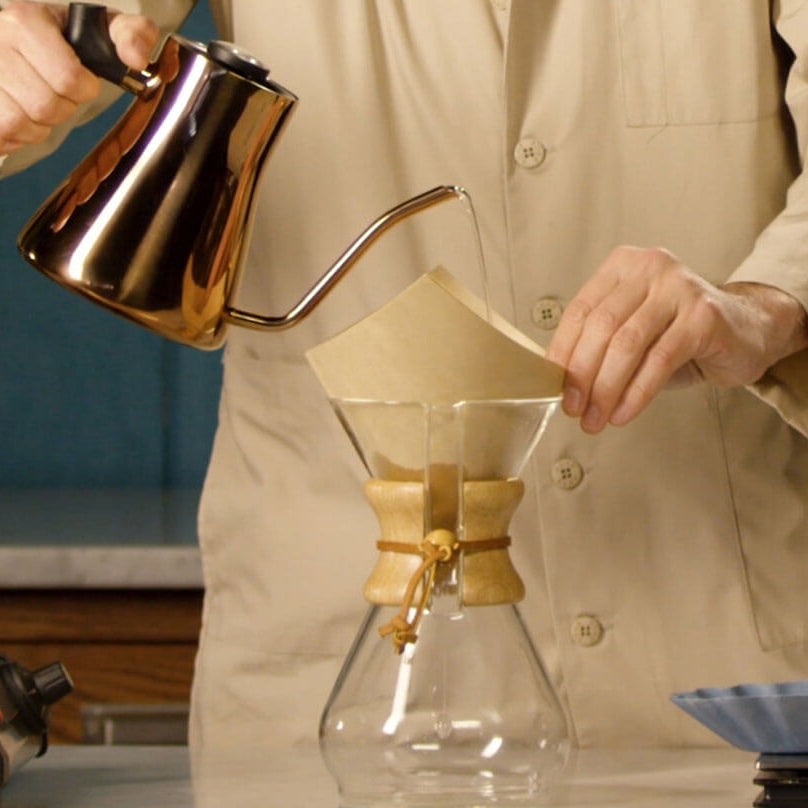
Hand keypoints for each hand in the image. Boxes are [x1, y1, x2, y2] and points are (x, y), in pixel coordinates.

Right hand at [0, 1, 157, 154]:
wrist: (17, 44)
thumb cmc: (66, 41)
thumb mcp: (102, 28)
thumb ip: (133, 34)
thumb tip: (137, 59)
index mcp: (26, 20)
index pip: (69, 78)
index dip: (84, 89)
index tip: (80, 79)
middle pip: (47, 107)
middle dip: (63, 107)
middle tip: (57, 91)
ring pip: (23, 124)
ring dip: (39, 123)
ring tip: (36, 99)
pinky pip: (4, 136)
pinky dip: (18, 134)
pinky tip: (20, 111)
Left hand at [546, 245, 807, 433]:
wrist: (744, 330)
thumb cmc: (677, 333)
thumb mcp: (632, 331)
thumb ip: (598, 345)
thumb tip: (561, 382)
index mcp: (623, 266)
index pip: (579, 310)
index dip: (562, 352)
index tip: (551, 387)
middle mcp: (650, 268)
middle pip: (601, 327)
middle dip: (582, 375)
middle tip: (573, 409)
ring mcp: (679, 288)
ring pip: (627, 344)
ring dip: (606, 389)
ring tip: (595, 419)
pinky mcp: (704, 316)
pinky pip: (660, 360)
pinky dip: (636, 393)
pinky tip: (623, 414)